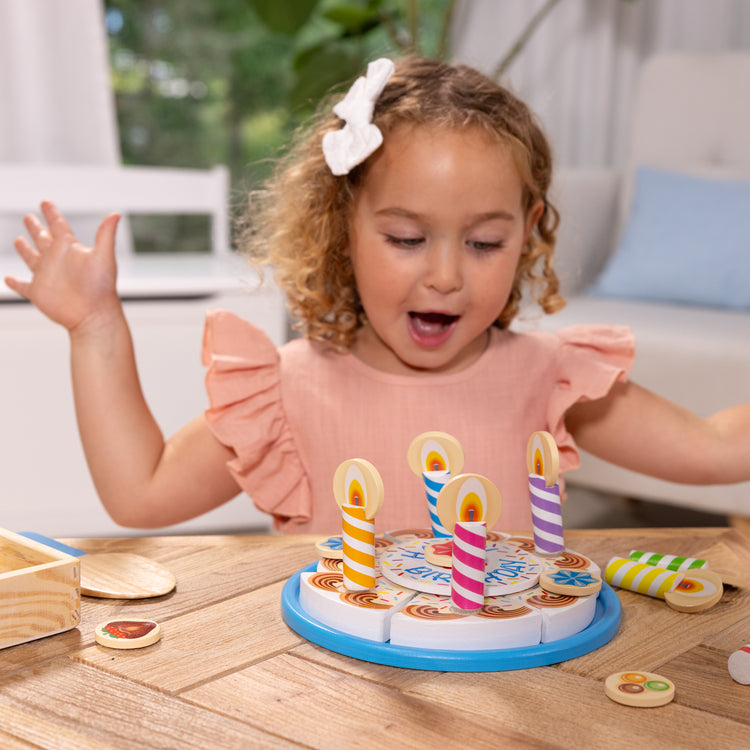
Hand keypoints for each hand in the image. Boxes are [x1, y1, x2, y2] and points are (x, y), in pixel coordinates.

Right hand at [4, 201, 120, 332]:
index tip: (46, 202)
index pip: (58, 225)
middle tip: (29, 217)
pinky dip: (14, 283)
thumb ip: (106, 234)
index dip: (51, 213)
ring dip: (24, 250)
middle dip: (36, 228)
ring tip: (19, 240)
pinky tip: (8, 279)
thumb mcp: (104, 257)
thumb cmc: (102, 287)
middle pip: (43, 239)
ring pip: (31, 259)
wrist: (94, 315)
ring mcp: (46, 276)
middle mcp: (57, 260)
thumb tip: (116, 214)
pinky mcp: (38, 293)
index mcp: (70, 248)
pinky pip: (22, 286)